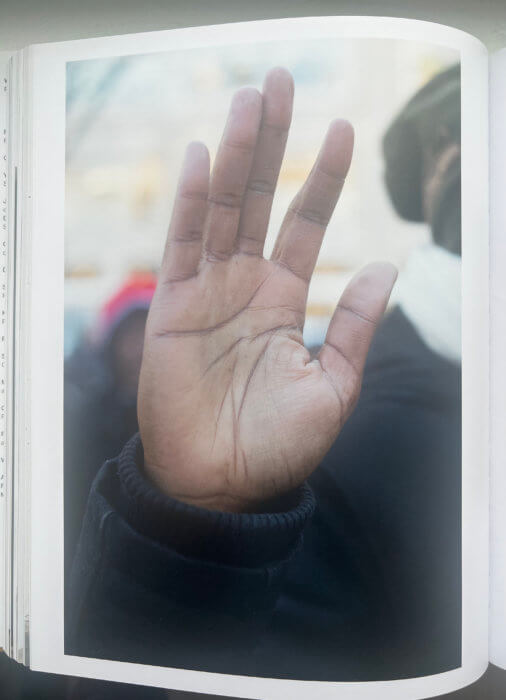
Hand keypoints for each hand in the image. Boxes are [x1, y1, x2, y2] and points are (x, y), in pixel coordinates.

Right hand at [138, 68, 396, 511]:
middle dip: (273, 143)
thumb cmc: (276, 444)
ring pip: (221, 208)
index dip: (324, 178)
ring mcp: (209, 291)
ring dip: (234, 154)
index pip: (306, 223)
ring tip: (250, 99)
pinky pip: (181, 244)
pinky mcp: (173, 307)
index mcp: (285, 300)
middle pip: (260, 198)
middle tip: (282, 82)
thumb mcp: (335, 385)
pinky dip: (188, 201)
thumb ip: (356, 324)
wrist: (222, 484)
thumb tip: (386, 266)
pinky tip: (198, 156)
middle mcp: (246, 285)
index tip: (345, 131)